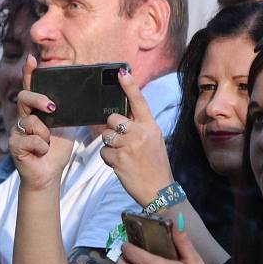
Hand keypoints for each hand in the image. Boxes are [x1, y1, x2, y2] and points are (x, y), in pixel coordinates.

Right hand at [9, 55, 74, 190]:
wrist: (48, 174)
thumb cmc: (56, 150)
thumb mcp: (66, 127)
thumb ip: (67, 112)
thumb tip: (78, 97)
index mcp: (35, 111)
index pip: (31, 88)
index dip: (29, 73)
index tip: (32, 60)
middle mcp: (24, 118)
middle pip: (24, 98)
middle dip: (38, 99)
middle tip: (53, 108)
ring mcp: (17, 131)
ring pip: (29, 121)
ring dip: (44, 133)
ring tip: (48, 143)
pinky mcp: (14, 145)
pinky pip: (30, 139)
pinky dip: (41, 147)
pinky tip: (41, 152)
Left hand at [100, 69, 172, 204]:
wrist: (159, 191)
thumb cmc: (154, 166)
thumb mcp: (154, 141)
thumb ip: (140, 128)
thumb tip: (120, 118)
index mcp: (151, 127)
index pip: (139, 101)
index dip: (129, 86)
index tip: (121, 72)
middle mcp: (141, 133)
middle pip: (112, 118)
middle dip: (112, 129)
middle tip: (122, 143)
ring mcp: (130, 145)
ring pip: (106, 136)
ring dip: (110, 146)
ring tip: (124, 157)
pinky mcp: (119, 158)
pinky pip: (103, 152)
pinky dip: (109, 160)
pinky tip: (121, 165)